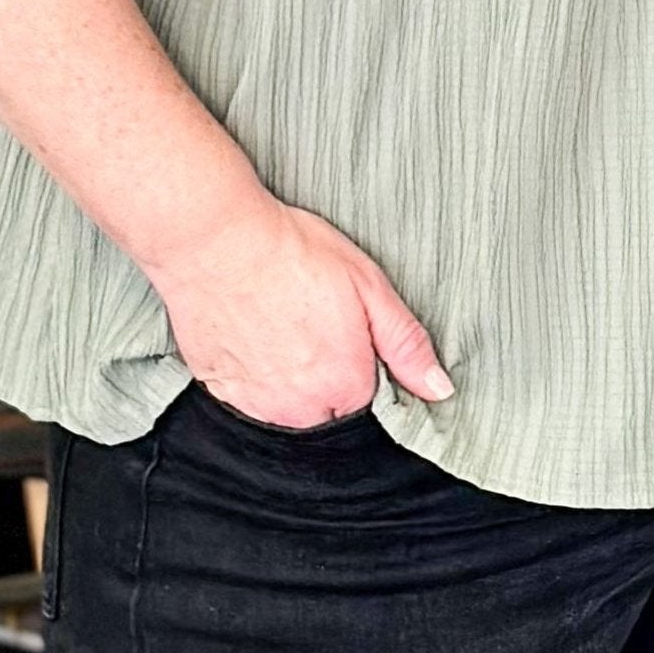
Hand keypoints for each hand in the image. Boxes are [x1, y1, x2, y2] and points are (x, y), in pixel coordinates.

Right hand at [154, 192, 452, 428]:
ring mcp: (255, 404)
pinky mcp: (219, 392)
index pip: (368, 400)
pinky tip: (253, 336)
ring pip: (287, 410)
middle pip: (328, 411)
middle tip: (312, 325)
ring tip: (282, 327)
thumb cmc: (292, 253)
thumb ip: (407, 344)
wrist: (214, 241)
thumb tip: (439, 390)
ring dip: (290, 382)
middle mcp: (300, 408)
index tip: (347, 333)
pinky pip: (247, 401)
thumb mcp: (369, 286)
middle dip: (328, 379)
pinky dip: (254, 377)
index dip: (361, 365)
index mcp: (345, 384)